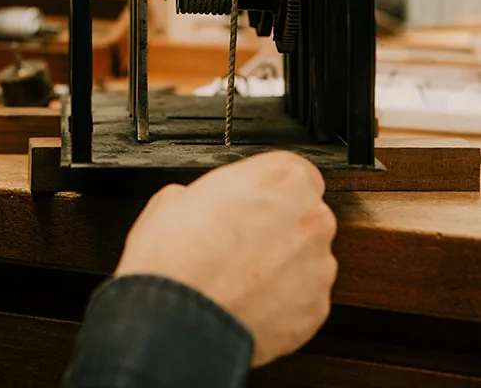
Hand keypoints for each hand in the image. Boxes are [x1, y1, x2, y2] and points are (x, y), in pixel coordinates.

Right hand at [115, 151, 337, 367]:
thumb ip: (213, 194)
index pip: (294, 173)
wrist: (176, 320)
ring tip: (239, 279)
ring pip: (305, 260)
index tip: (252, 203)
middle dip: (278, 228)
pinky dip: (282, 303)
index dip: (269, 190)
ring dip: (281, 267)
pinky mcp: (316, 310)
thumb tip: (206, 206)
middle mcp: (310, 219)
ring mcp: (318, 267)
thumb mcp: (177, 196)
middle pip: (304, 216)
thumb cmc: (177, 257)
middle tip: (240, 241)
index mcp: (283, 178)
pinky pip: (303, 300)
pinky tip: (248, 303)